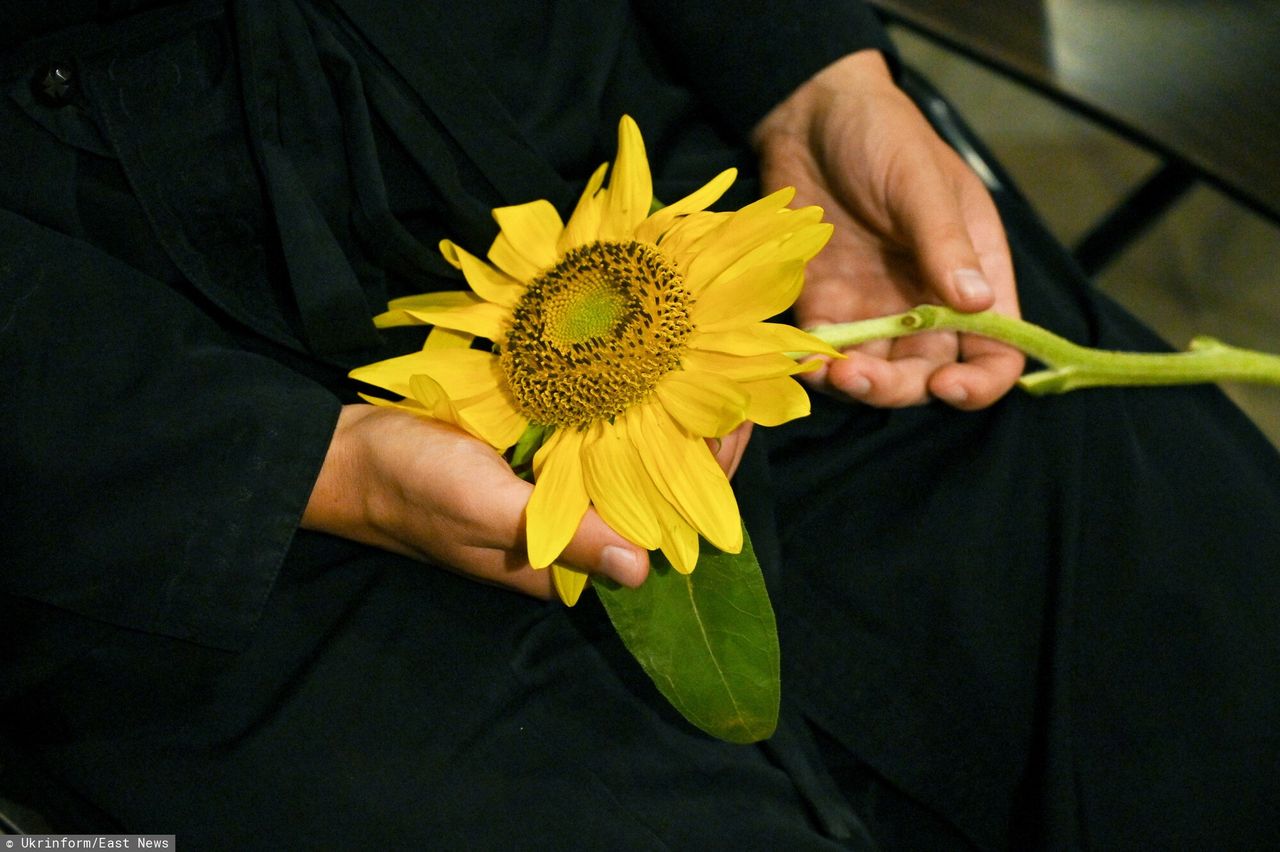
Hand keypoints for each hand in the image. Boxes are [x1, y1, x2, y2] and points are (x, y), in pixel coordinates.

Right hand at [301, 405, 751, 599]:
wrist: (344, 456)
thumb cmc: (409, 486)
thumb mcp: (484, 509)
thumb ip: (561, 539)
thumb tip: (641, 573)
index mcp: (564, 562)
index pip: (659, 532)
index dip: (704, 482)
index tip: (737, 420)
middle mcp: (569, 531)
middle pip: (654, 493)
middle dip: (695, 443)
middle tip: (734, 377)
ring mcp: (553, 492)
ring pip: (629, 460)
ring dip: (666, 419)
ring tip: (707, 366)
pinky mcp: (534, 457)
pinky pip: (593, 436)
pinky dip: (623, 405)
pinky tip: (649, 368)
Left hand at [752, 50, 1023, 408]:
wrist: (810, 116)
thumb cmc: (883, 136)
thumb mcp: (920, 183)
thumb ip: (944, 242)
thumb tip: (977, 304)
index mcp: (972, 274)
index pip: (996, 351)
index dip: (980, 382)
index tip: (947, 386)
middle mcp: (928, 304)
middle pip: (928, 376)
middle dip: (900, 389)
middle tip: (862, 375)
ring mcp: (874, 308)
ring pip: (876, 374)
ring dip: (856, 384)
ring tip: (832, 369)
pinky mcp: (823, 306)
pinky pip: (825, 352)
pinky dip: (815, 365)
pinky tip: (803, 358)